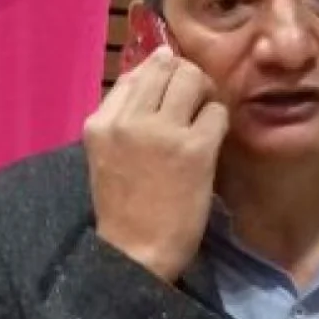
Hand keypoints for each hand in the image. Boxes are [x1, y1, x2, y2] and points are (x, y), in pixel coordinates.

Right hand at [83, 47, 227, 283]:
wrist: (136, 252)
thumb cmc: (123, 207)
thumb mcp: (105, 154)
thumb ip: (122, 117)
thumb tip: (151, 75)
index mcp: (100, 123)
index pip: (135, 73)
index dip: (159, 74)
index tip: (171, 91)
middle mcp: (128, 120)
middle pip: (166, 66)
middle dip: (186, 77)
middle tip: (195, 99)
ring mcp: (162, 132)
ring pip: (192, 79)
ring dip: (205, 94)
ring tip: (203, 117)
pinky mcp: (194, 149)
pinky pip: (217, 112)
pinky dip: (219, 122)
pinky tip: (211, 142)